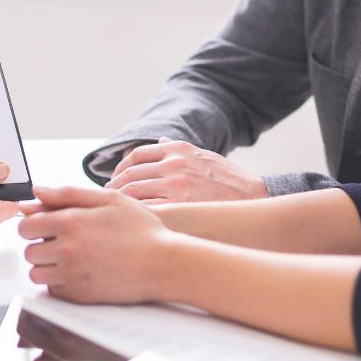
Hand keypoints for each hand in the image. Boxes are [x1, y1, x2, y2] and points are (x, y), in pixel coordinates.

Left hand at [17, 186, 171, 303]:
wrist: (163, 264)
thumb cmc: (141, 230)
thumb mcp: (108, 199)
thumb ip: (68, 193)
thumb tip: (36, 191)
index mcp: (70, 222)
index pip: (26, 225)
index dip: (33, 224)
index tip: (45, 225)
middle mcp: (66, 249)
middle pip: (29, 250)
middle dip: (40, 245)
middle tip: (62, 241)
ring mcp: (72, 275)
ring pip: (36, 273)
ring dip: (46, 265)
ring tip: (69, 257)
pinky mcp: (79, 295)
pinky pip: (52, 290)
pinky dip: (59, 282)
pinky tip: (78, 271)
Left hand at [104, 138, 267, 203]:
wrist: (253, 198)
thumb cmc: (228, 180)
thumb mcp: (204, 155)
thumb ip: (178, 148)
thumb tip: (158, 139)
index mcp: (177, 149)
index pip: (136, 155)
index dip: (121, 168)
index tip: (114, 179)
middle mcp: (174, 164)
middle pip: (130, 175)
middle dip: (115, 187)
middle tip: (108, 197)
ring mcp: (176, 185)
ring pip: (134, 192)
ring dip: (120, 201)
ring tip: (116, 210)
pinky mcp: (180, 206)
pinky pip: (146, 209)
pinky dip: (134, 214)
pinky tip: (130, 221)